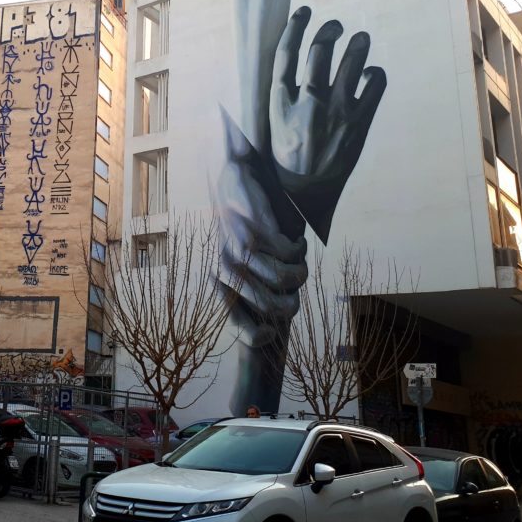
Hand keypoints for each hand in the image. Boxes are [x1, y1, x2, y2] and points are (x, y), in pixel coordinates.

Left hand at [215, 108, 307, 323]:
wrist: (232, 185)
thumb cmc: (243, 234)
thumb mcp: (243, 269)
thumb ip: (253, 297)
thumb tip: (271, 333)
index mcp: (221, 284)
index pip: (242, 328)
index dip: (260, 337)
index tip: (272, 333)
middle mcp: (226, 270)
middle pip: (275, 307)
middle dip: (292, 302)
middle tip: (293, 281)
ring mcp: (240, 251)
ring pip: (286, 280)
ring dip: (299, 272)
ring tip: (296, 260)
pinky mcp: (256, 231)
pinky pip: (291, 254)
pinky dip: (299, 250)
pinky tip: (295, 242)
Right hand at [268, 6, 385, 241]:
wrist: (304, 196)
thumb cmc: (285, 160)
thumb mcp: (271, 126)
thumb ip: (280, 96)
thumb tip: (284, 67)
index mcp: (279, 101)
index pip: (285, 51)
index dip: (296, 26)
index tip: (305, 12)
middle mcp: (307, 101)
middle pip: (319, 48)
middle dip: (330, 30)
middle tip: (335, 26)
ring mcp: (335, 111)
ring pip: (351, 59)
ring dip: (358, 43)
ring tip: (360, 39)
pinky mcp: (358, 122)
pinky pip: (374, 84)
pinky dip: (375, 73)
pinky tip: (371, 73)